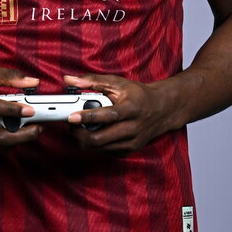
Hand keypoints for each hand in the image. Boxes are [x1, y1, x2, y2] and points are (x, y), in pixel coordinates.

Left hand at [63, 72, 189, 153]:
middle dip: (79, 134)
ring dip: (83, 140)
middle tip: (70, 124)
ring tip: (78, 128)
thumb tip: (70, 79)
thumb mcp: (118, 83)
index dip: (87, 117)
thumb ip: (93, 81)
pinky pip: (105, 152)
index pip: (107, 116)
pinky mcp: (129, 150)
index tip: (72, 116)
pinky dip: (94, 145)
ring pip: (99, 148)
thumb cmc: (139, 95)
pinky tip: (91, 133)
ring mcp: (132, 142)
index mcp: (131, 109)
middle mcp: (133, 128)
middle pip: (99, 139)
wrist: (162, 110)